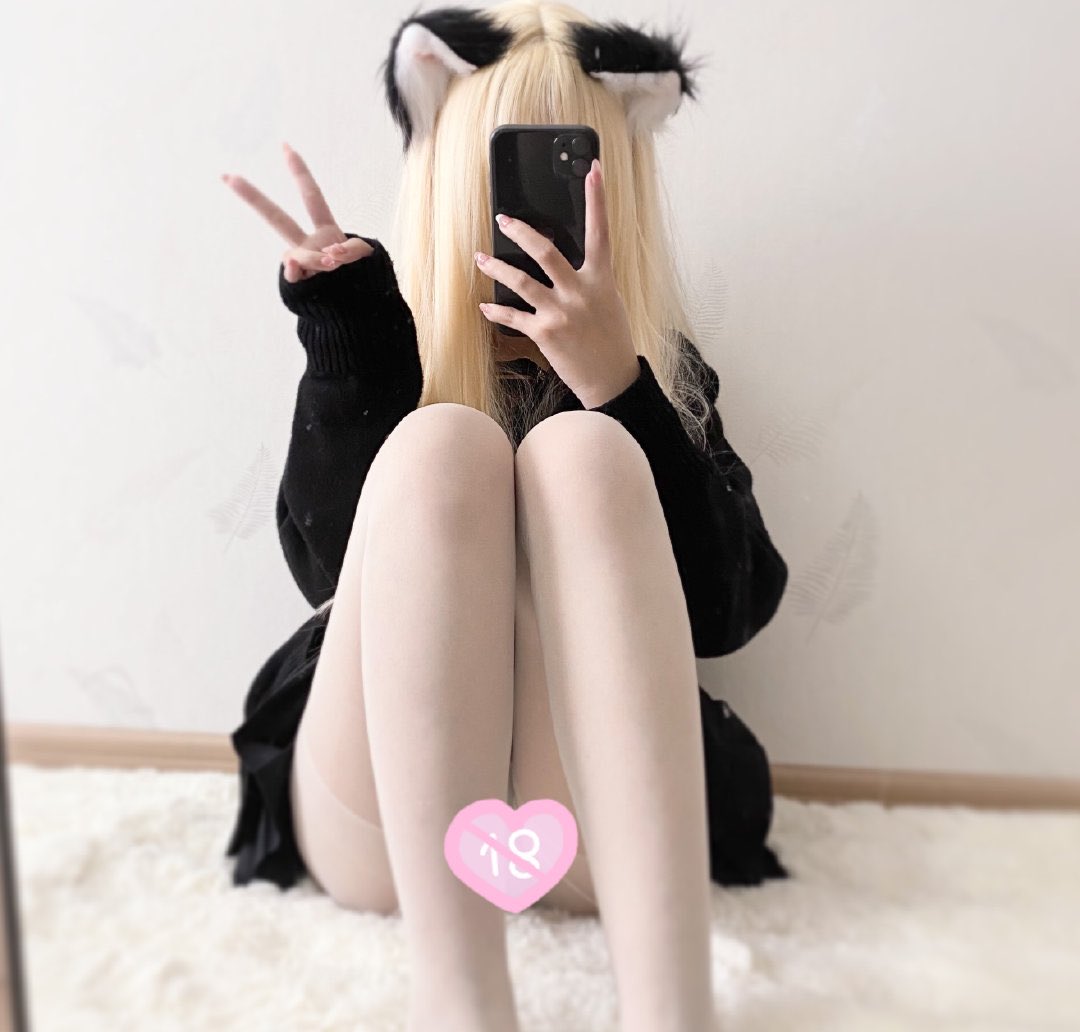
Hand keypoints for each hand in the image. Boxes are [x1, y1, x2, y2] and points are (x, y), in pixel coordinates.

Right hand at [221, 141, 373, 283]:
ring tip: (333, 262)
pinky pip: (295, 274)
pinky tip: (305, 271)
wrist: (354, 310)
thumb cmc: (360, 278)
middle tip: (227, 176)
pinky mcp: (298, 283)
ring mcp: (300, 264)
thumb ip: (349, 250)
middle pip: (276, 218)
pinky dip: (302, 273)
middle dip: (253, 198)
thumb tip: (319, 253)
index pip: (311, 195)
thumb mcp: (363, 256)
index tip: (284, 144)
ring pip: (301, 253)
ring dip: (319, 259)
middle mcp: (307, 244)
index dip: (299, 171)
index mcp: (325, 231)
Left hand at [475, 158, 639, 407]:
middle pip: (545, 250)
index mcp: (601, 279)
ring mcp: (561, 312)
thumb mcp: (608, 302)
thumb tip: (564, 266)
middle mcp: (580, 291)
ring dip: (496, 268)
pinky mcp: (545, 333)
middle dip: (520, 231)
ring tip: (480, 259)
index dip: (597, 198)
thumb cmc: (611, 341)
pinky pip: (513, 317)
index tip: (593, 170)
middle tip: (502, 220)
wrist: (612, 380)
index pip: (600, 231)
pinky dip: (496, 311)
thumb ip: (589, 281)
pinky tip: (485, 306)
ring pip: (521, 280)